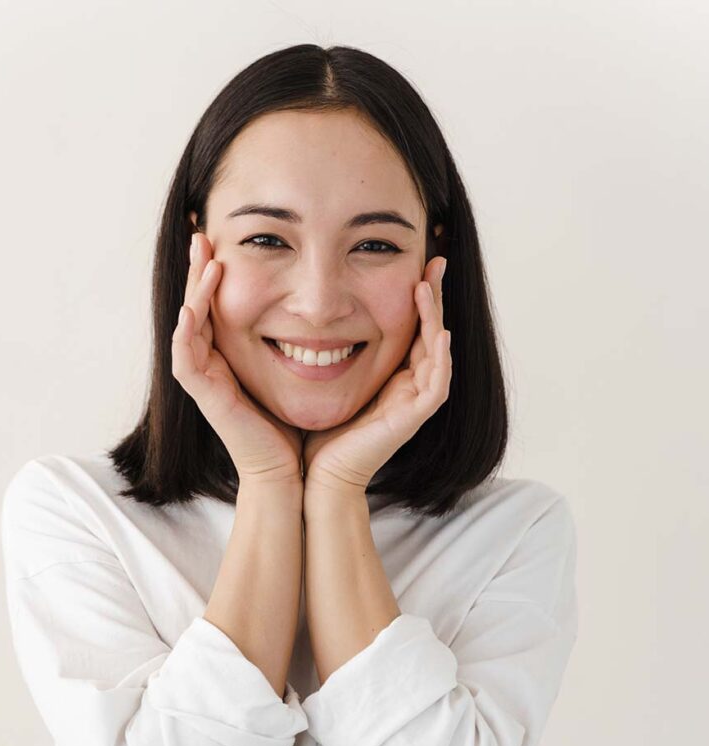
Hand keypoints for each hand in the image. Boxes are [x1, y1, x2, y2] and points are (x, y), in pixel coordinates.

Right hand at [172, 232, 303, 484]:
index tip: (223, 237)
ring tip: (207, 259)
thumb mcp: (296, 369)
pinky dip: (186, 334)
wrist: (288, 471)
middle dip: (199, 270)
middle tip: (202, 233)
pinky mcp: (205, 398)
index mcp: (228, 355)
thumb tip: (324, 304)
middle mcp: (211, 363)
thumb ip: (299, 339)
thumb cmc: (293, 424)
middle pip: (196, 306)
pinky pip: (184, 360)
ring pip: (187, 326)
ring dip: (194, 292)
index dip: (214, 271)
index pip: (215, 303)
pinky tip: (193, 309)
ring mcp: (204, 380)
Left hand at [302, 257, 451, 494]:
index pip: (413, 328)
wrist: (320, 478)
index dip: (417, 296)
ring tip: (428, 286)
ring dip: (435, 318)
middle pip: (432, 333)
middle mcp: (410, 387)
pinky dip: (441, 359)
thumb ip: (328, 351)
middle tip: (435, 260)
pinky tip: (439, 332)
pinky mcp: (413, 420)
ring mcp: (414, 403)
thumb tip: (311, 314)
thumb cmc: (319, 434)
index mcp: (393, 377)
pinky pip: (437, 384)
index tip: (415, 262)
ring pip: (438, 352)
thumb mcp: (325, 379)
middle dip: (434, 297)